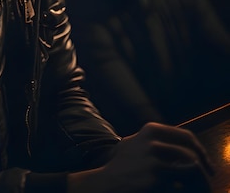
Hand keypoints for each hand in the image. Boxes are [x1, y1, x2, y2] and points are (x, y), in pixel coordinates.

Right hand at [68, 122, 213, 192]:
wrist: (108, 182)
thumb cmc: (122, 165)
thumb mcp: (136, 142)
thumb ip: (153, 139)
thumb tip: (181, 145)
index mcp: (151, 130)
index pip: (186, 136)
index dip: (200, 150)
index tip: (205, 162)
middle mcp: (153, 141)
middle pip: (192, 153)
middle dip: (204, 166)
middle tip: (208, 176)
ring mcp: (154, 160)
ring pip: (191, 168)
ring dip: (200, 179)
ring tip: (200, 186)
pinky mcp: (155, 178)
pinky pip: (181, 183)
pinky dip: (188, 187)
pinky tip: (183, 189)